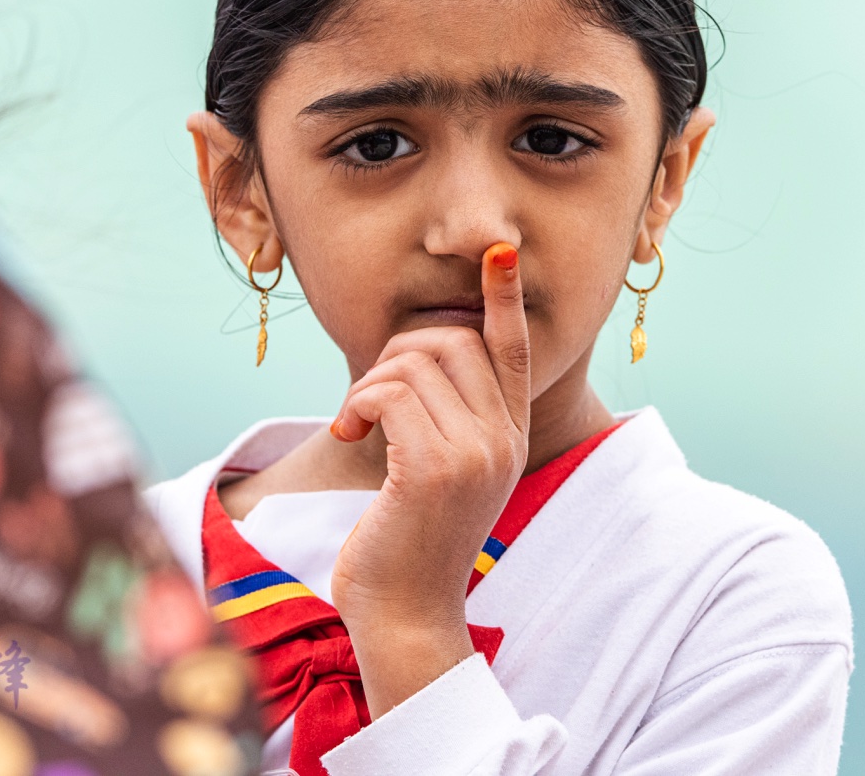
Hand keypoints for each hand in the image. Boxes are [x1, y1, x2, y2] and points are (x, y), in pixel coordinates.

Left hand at [328, 242, 530, 717]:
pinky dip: (359, 402)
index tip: (501, 251)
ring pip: (414, 364)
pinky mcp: (433, 469)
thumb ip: (447, 418)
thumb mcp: (443, 473)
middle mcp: (502, 440)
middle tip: (368, 395)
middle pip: (451, 341)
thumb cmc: (410, 540)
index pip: (515, 350)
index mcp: (510, 436)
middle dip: (396, 352)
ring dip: (369, 384)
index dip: (505, 297)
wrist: (406, 613)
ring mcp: (473, 454)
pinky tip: (349, 432)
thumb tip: (416, 355)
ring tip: (356, 420)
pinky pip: (389, 395)